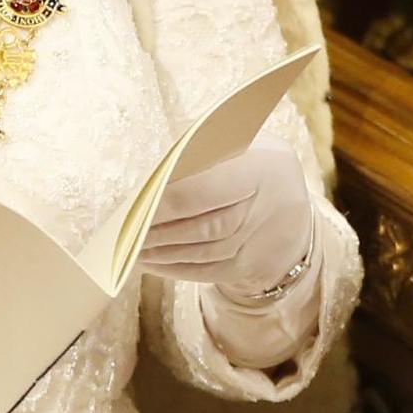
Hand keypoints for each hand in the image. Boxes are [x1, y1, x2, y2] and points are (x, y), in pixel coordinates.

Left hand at [139, 136, 314, 299]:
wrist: (287, 193)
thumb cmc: (242, 156)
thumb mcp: (230, 140)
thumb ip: (195, 153)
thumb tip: (147, 178)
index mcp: (260, 165)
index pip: (206, 189)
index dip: (168, 202)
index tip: (135, 205)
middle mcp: (267, 206)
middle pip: (206, 226)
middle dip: (160, 231)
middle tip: (125, 231)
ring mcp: (262, 240)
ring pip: (205, 252)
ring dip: (163, 252)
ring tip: (129, 248)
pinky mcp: (251, 265)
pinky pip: (209, 272)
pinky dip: (175, 269)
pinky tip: (149, 263)